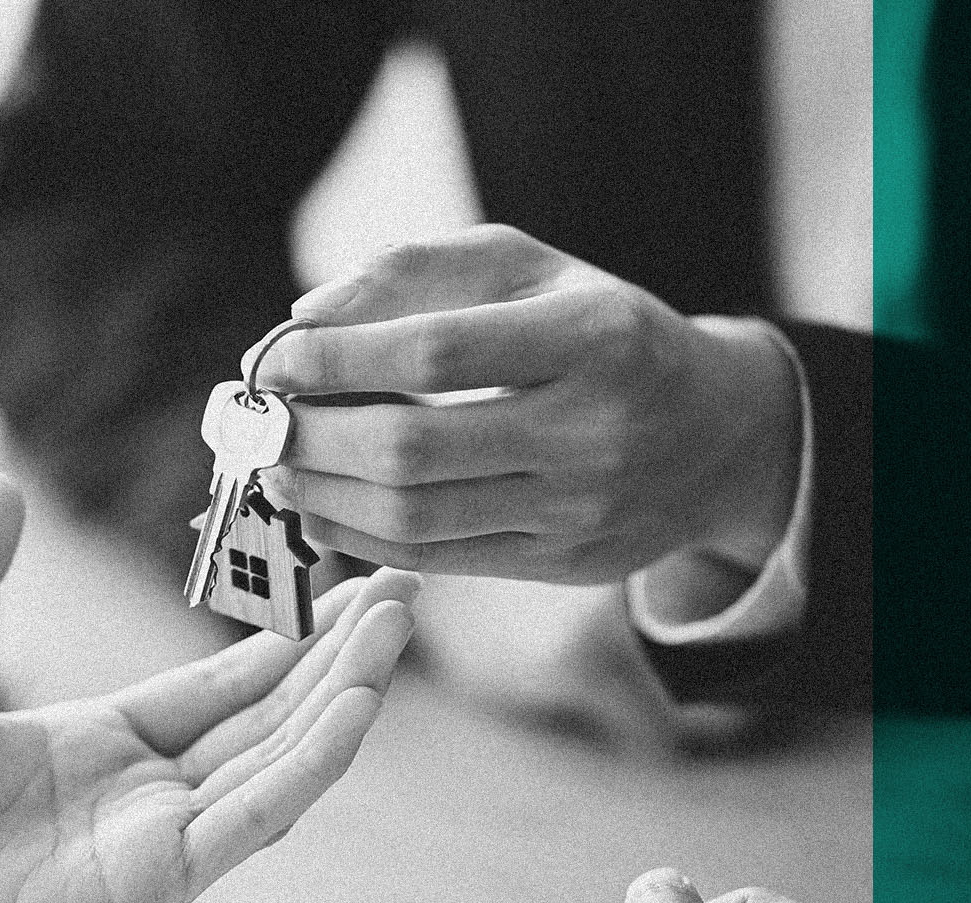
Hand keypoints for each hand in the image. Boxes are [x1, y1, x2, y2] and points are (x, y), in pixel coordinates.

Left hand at [0, 476, 420, 902]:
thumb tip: (2, 488)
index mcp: (102, 742)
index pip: (222, 682)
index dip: (285, 635)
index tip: (339, 588)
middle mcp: (149, 790)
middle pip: (271, 710)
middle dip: (339, 652)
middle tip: (401, 589)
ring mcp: (164, 837)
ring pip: (281, 756)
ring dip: (344, 693)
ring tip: (395, 630)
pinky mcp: (165, 878)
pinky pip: (259, 815)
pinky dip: (314, 762)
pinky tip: (359, 707)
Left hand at [254, 224, 801, 585]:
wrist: (715, 433)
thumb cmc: (599, 329)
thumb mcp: (530, 269)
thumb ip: (416, 271)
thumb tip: (304, 319)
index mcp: (595, 337)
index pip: (436, 353)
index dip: (338, 359)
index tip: (273, 359)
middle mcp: (596, 431)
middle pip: (413, 450)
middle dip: (309, 437)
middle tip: (255, 423)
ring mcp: (584, 511)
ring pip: (415, 519)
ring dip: (320, 495)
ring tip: (275, 466)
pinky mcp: (568, 566)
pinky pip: (439, 561)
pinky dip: (362, 537)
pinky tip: (321, 508)